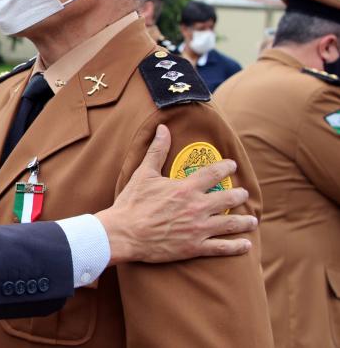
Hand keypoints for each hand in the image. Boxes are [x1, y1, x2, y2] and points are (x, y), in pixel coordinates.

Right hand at [95, 125, 256, 265]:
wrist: (124, 233)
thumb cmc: (132, 203)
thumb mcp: (143, 173)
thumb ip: (157, 151)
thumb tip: (163, 128)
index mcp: (186, 188)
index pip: (214, 173)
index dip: (226, 167)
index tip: (232, 165)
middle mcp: (197, 207)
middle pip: (228, 198)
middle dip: (239, 195)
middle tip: (244, 193)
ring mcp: (198, 228)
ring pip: (230, 224)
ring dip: (244, 221)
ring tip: (252, 220)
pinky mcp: (195, 247)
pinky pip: (221, 248)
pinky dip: (236, 247)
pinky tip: (246, 244)